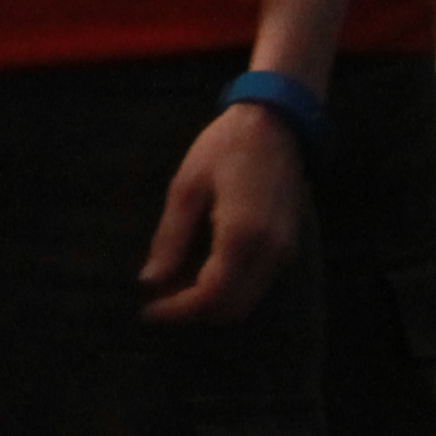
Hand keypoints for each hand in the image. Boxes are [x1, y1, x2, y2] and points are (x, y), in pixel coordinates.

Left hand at [138, 101, 311, 322]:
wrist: (275, 124)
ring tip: (174, 287)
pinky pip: (257, 284)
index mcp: (241, 236)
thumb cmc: (225, 147)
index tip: (147, 310)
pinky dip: (228, 288)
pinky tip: (200, 272)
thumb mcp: (186, 188)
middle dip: (193, 312)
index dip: (178, 310)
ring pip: (247, 301)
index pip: (210, 296)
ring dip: (211, 302)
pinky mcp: (288, 247)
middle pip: (232, 309)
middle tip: (158, 301)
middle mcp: (270, 252)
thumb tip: (150, 281)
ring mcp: (284, 252)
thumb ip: (170, 238)